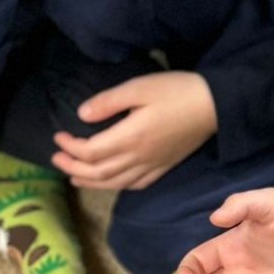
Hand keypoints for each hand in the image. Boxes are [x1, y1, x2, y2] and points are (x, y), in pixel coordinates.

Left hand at [53, 70, 216, 191]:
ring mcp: (152, 166)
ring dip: (90, 181)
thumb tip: (81, 115)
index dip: (70, 148)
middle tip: (56, 159)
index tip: (58, 137)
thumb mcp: (139, 87)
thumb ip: (108, 102)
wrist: (217, 106)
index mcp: (130, 138)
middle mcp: (139, 158)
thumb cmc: (177, 91)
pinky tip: (109, 182)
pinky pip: (135, 185)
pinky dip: (116, 186)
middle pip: (98, 173)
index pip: (90, 152)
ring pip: (114, 183)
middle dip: (73, 167)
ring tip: (74, 175)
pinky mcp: (164, 167)